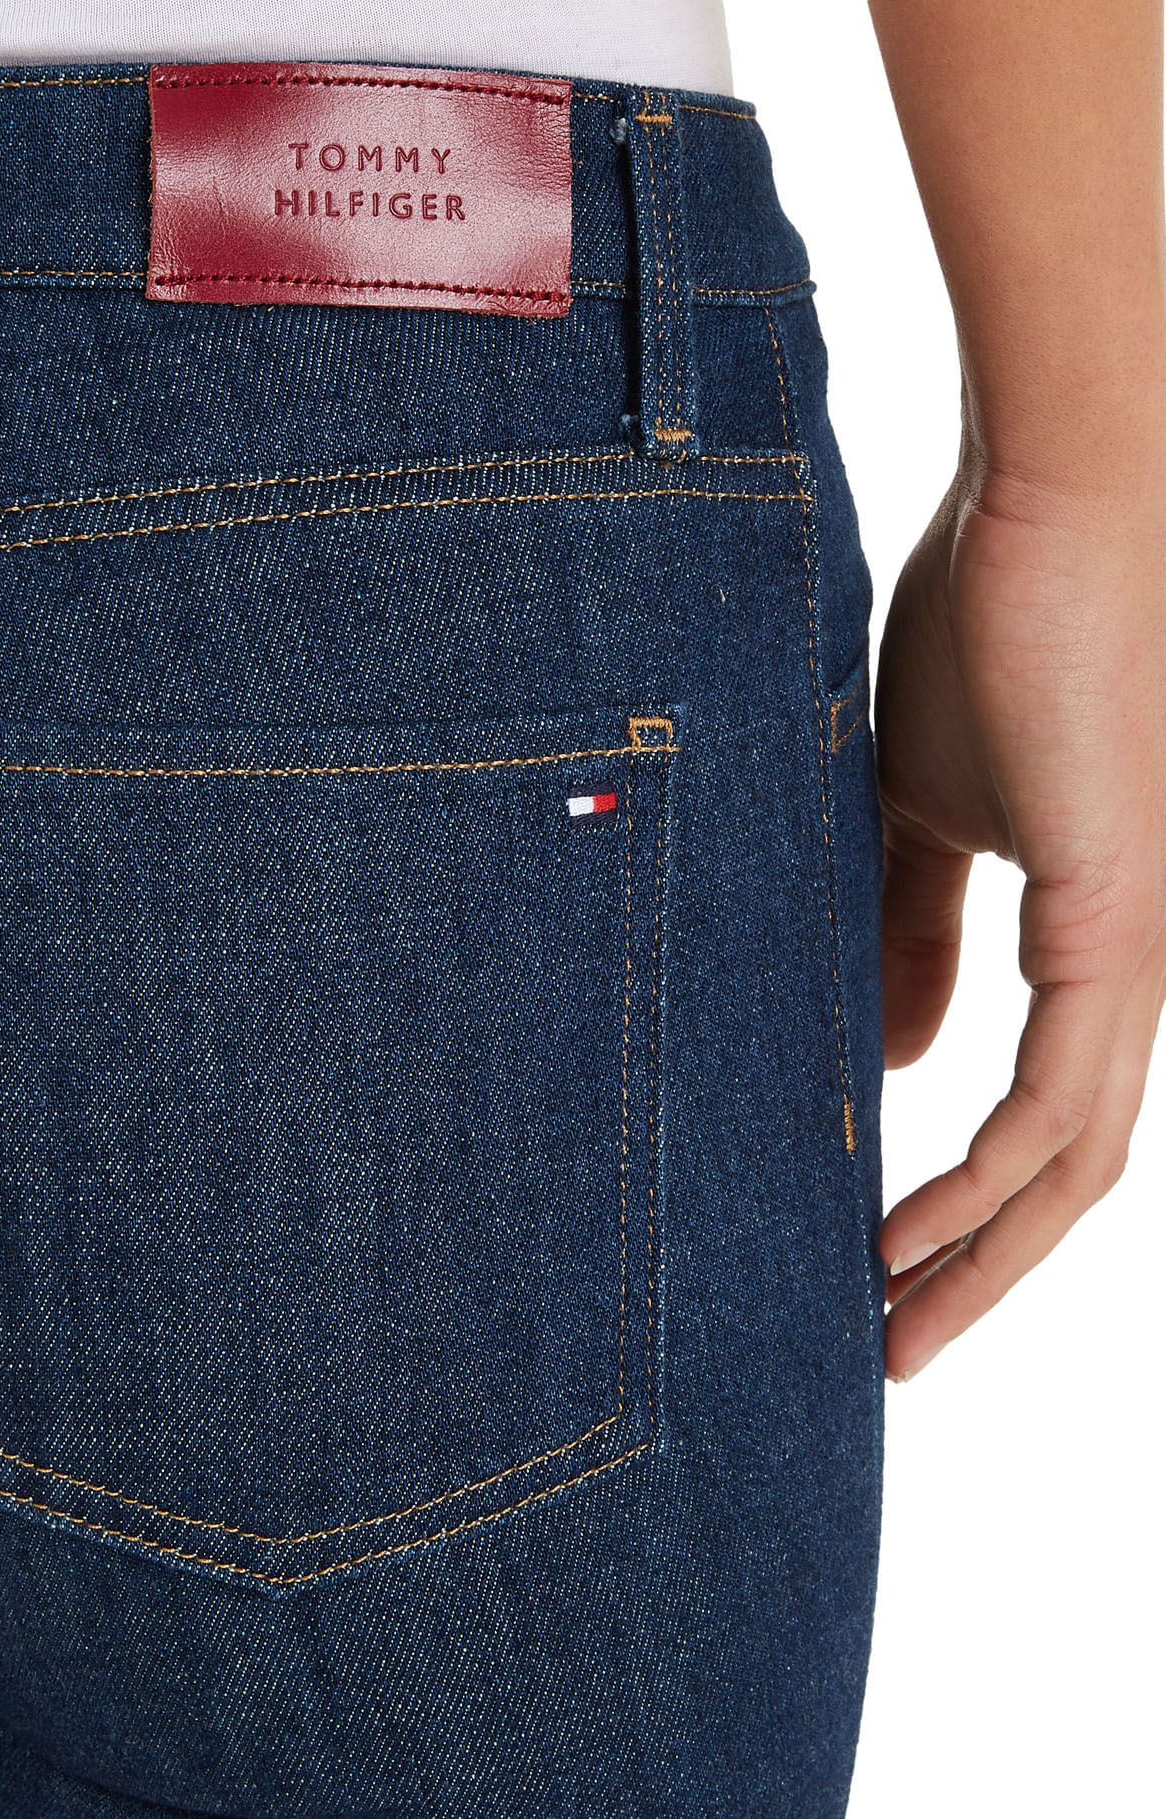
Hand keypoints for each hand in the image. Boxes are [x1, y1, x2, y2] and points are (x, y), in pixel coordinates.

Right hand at [874, 457, 1165, 1379]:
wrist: (1068, 498)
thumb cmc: (997, 626)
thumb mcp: (924, 812)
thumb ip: (914, 934)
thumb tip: (892, 1058)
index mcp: (1099, 937)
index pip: (1049, 1116)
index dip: (976, 1206)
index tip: (885, 1261)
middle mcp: (1141, 966)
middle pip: (1074, 1171)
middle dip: (981, 1272)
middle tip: (893, 1349)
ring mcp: (1143, 951)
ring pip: (1078, 1159)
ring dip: (981, 1256)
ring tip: (891, 1327)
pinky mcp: (1121, 920)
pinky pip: (1058, 1098)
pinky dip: (983, 1181)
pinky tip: (909, 1233)